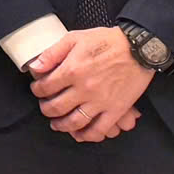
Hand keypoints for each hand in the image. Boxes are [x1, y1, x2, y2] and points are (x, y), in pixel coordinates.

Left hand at [28, 28, 154, 142]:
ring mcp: (100, 101)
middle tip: (45, 107)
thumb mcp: (75, 38)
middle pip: (56, 108)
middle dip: (46, 109)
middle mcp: (84, 89)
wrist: (139, 48)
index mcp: (72, 70)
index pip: (45, 88)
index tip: (38, 90)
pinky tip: (80, 134)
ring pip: (75, 122)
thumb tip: (35, 67)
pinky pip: (99, 129)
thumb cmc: (107, 41)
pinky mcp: (116, 109)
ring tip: (57, 124)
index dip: (37, 90)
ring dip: (62, 126)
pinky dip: (87, 135)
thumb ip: (52, 53)